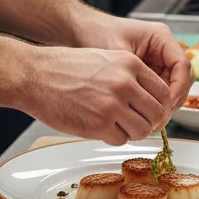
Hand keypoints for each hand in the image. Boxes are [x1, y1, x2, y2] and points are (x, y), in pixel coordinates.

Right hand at [19, 46, 172, 144]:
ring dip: (132, 132)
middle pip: (157, 113)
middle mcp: (124, 83)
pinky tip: (100, 127)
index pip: (163, 91)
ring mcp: (112, 104)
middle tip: (137, 122)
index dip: (160, 105)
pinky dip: (114, 137)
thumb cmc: (65, 67)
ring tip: (117, 125)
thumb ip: (129, 76)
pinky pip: (121, 140)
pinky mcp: (98, 124)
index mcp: (129, 63)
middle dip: (149, 121)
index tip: (152, 111)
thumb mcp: (105, 59)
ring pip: (142, 130)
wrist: (35, 75)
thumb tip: (149, 100)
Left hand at [88, 16, 194, 115]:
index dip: (178, 87)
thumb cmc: (98, 34)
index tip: (166, 104)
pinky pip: (160, 90)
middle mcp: (164, 48)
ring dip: (165, 104)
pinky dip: (155, 103)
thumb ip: (134, 73)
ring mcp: (159, 61)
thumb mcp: (117, 53)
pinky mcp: (151, 72)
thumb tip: (149, 101)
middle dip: (173, 100)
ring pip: (174, 87)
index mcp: (161, 37)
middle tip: (159, 118)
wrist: (82, 30)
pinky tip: (143, 113)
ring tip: (150, 119)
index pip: (182, 65)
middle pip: (183, 79)